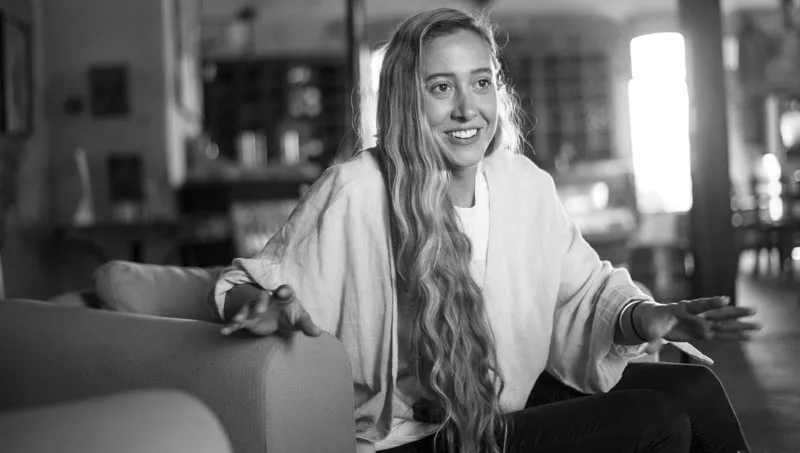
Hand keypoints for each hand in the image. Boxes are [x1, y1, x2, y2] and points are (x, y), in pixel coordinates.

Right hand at [221, 284, 321, 336]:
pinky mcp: (247, 320)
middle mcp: (267, 299)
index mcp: (284, 296)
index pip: (284, 291)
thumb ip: (307, 324)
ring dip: (242, 313)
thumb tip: (317, 333)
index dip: (284, 291)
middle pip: (262, 297)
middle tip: (260, 310)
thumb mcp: (300, 320)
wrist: (281, 322)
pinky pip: (237, 322)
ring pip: (247, 308)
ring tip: (239, 320)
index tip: (283, 292)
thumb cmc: (292, 316)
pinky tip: (223, 332)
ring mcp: (255, 309)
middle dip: (260, 302)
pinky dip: (230, 326)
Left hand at [634, 296, 760, 342]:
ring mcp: (701, 323)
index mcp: (681, 309)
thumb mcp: (650, 330)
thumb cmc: (650, 323)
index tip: (725, 300)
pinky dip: (735, 336)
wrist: (652, 319)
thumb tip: (650, 347)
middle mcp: (695, 314)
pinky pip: (721, 334)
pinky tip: (750, 336)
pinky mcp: (703, 332)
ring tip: (758, 324)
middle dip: (734, 312)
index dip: (711, 303)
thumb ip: (654, 338)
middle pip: (717, 312)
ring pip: (723, 323)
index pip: (698, 306)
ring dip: (740, 324)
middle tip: (752, 310)